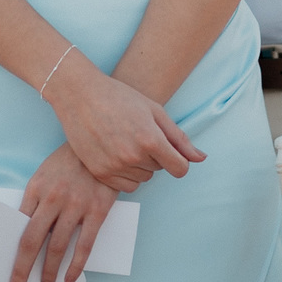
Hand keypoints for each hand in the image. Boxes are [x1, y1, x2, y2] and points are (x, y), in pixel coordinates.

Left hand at [8, 145, 116, 281]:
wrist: (102, 143)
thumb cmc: (69, 161)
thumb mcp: (44, 174)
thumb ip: (35, 201)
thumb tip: (23, 234)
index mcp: (36, 188)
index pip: (18, 229)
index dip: (12, 255)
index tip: (8, 274)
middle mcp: (53, 198)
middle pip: (32, 243)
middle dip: (22, 272)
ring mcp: (76, 205)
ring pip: (57, 248)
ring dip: (49, 273)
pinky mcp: (98, 210)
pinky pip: (84, 246)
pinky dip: (76, 267)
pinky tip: (69, 280)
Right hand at [46, 55, 204, 192]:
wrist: (80, 95)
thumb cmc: (119, 97)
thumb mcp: (154, 110)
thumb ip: (179, 137)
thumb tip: (201, 158)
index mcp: (150, 139)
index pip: (180, 168)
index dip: (180, 160)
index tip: (171, 151)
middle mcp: (133, 156)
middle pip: (159, 170)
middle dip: (155, 155)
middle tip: (138, 133)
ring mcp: (114, 166)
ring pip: (143, 178)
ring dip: (140, 165)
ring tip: (125, 140)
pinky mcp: (100, 173)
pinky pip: (126, 186)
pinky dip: (126, 174)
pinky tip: (116, 152)